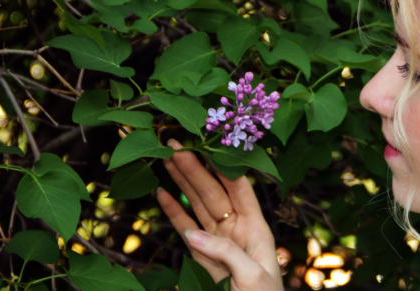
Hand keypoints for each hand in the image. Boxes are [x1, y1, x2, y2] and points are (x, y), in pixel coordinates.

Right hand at [157, 140, 283, 290]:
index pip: (240, 189)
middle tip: (177, 145)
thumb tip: (191, 233)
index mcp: (256, 229)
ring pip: (197, 206)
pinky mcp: (202, 257)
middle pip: (214, 192)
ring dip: (183, 182)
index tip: (207, 144)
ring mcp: (218, 242)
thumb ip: (224, 252)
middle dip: (195, 168)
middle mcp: (237, 230)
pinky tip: (162, 193)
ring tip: (167, 159)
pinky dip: (173, 211)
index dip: (224, 166)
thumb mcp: (251, 276)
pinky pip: (185, 229)